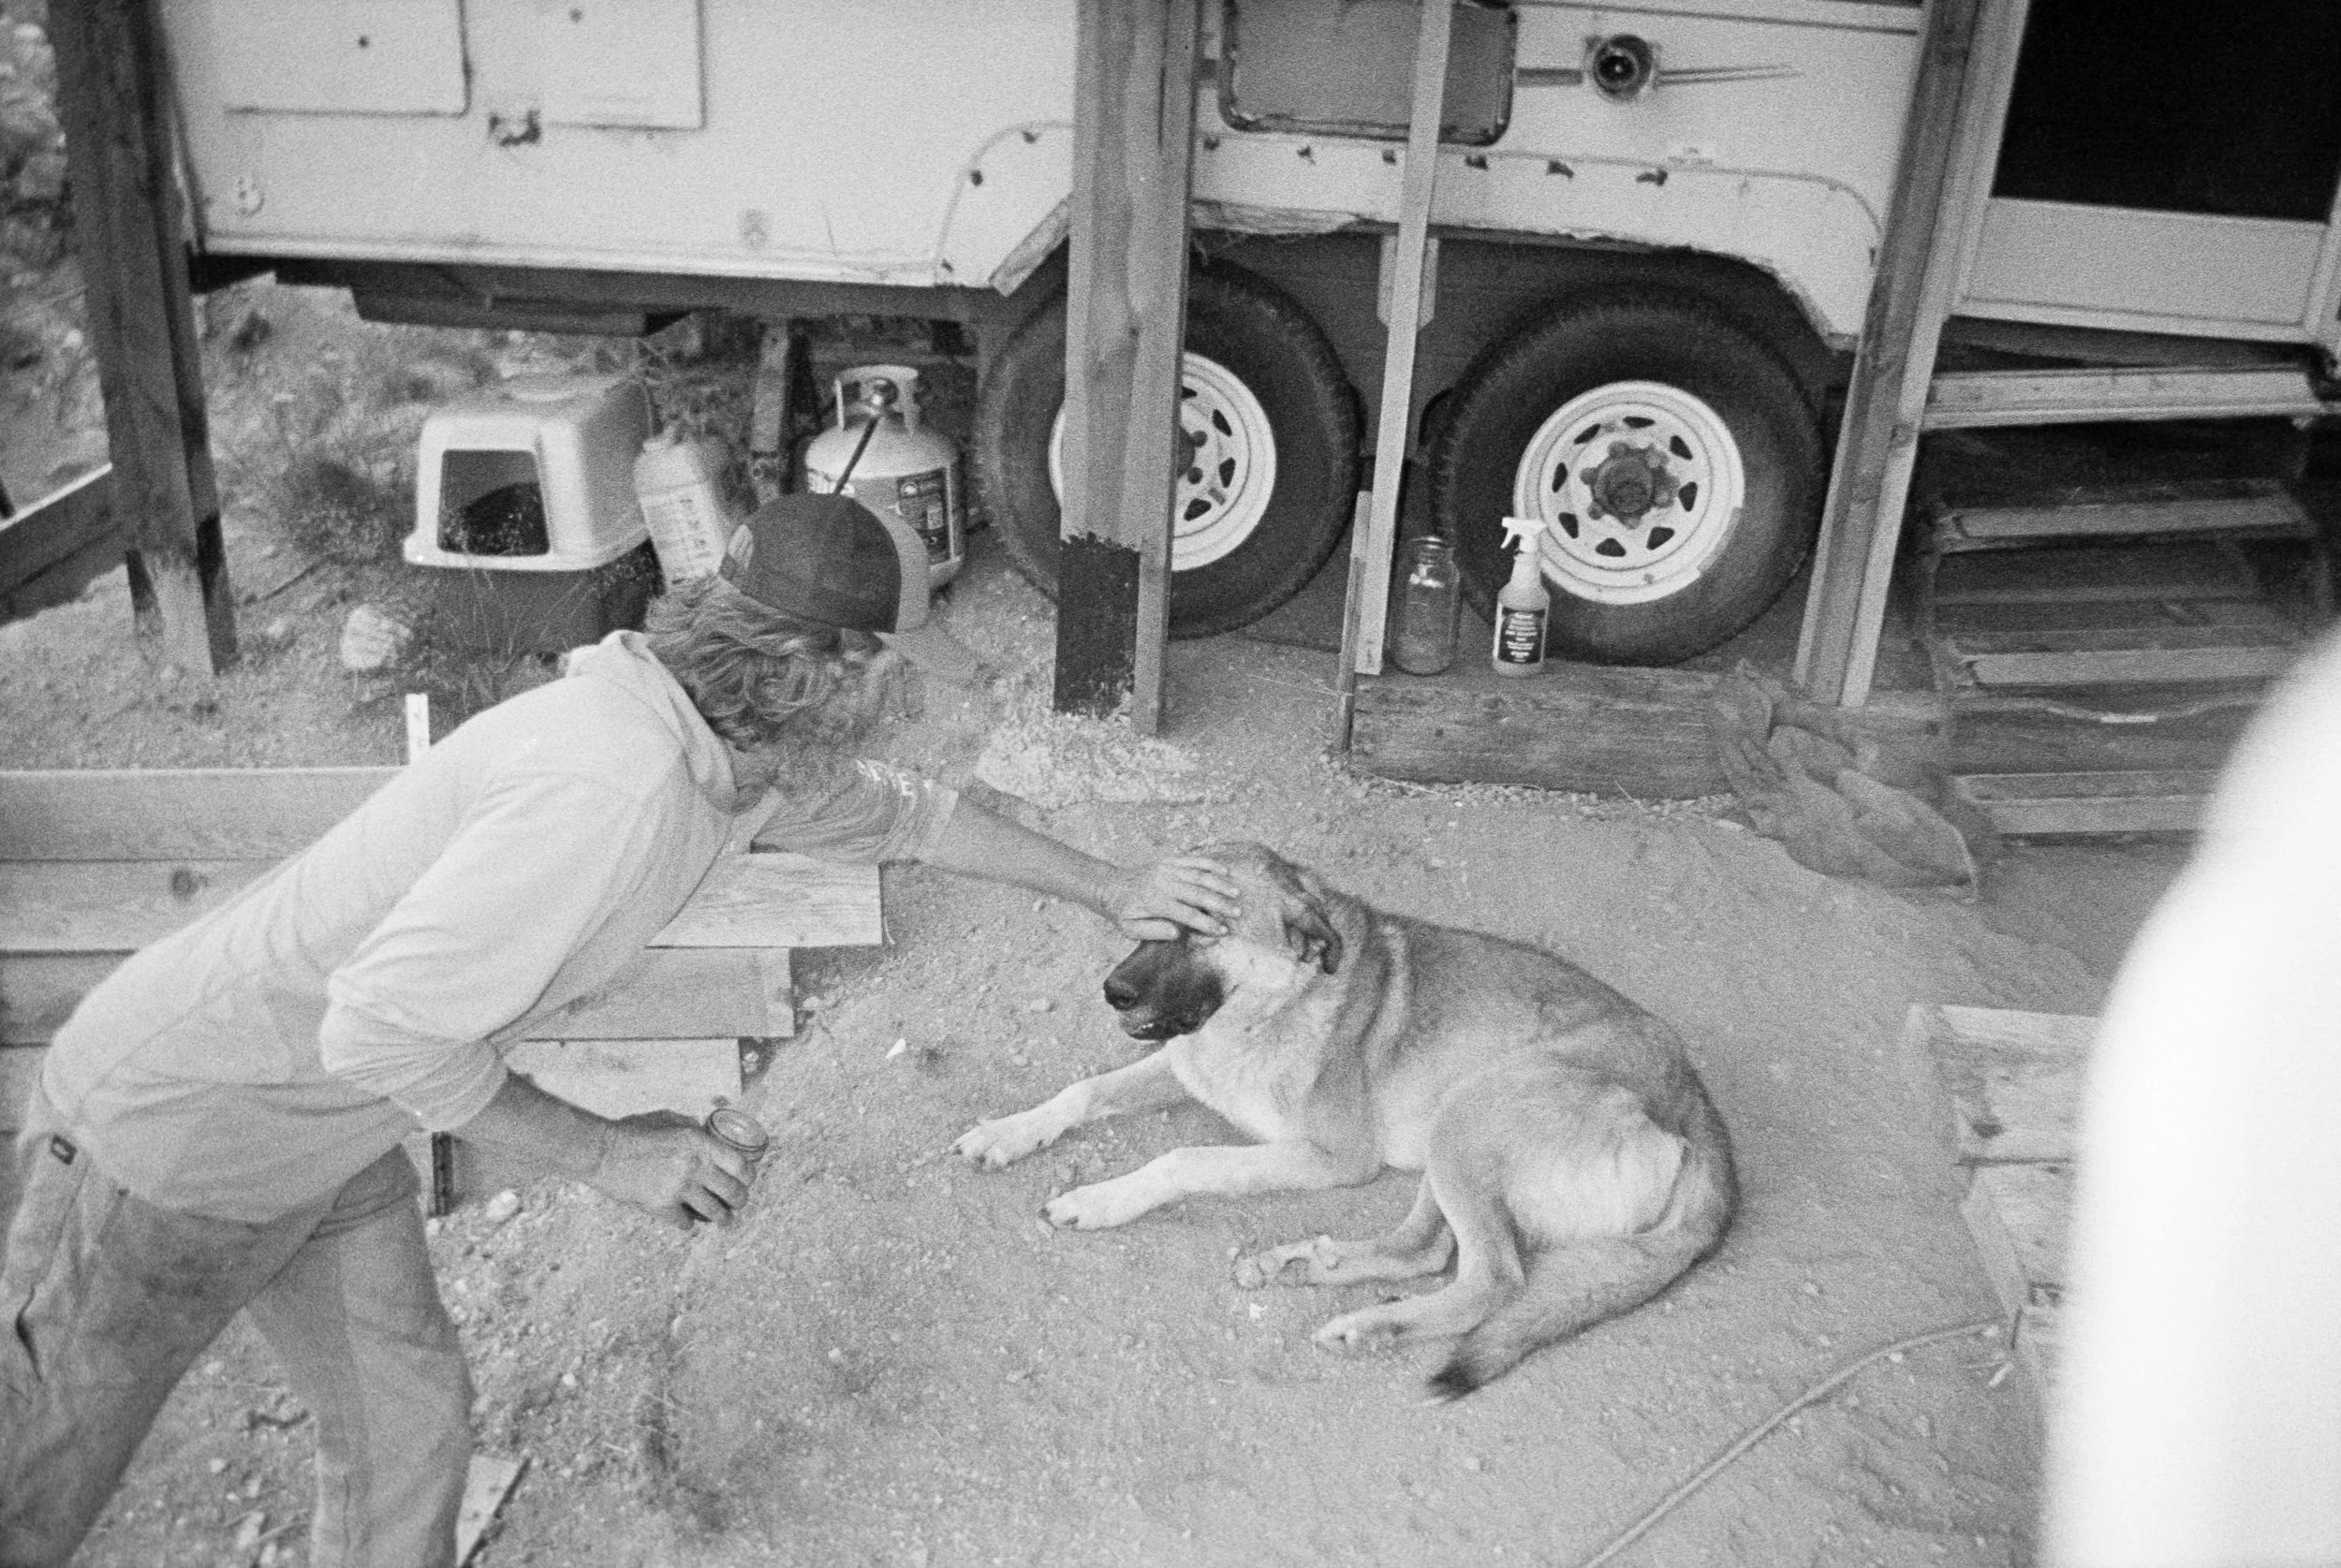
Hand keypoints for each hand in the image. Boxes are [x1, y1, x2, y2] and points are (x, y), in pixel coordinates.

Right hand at [588, 1111, 754, 1230]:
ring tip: (724, 1221)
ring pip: (714, 1212)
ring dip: (722, 1219)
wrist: (602, 1152)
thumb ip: (692, 1130)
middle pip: (733, 1192)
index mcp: (699, 1142)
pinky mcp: (661, 1206)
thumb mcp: (668, 1121)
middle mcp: (694, 1165)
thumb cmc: (632, 1132)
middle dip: (739, 1201)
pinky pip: (685, 1223)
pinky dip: (688, 1223)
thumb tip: (709, 1137)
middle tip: (738, 1204)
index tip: (747, 1181)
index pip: (740, 1165)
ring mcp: (678, 1188)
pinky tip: (686, 1219)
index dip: (749, 1177)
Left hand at [1107, 855, 1240, 940]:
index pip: (1186, 914)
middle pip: (1197, 893)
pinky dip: (1209, 864)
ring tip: (1236, 893)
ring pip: (1198, 875)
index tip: (1222, 931)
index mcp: (1154, 901)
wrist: (1109, 886)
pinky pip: (1192, 860)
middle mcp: (1163, 882)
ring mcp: (1166, 869)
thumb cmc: (1122, 911)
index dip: (1206, 923)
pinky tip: (1225, 870)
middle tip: (1237, 913)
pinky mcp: (1168, 861)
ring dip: (1219, 884)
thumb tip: (1177, 933)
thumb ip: (1153, 931)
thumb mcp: (1130, 928)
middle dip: (1219, 904)